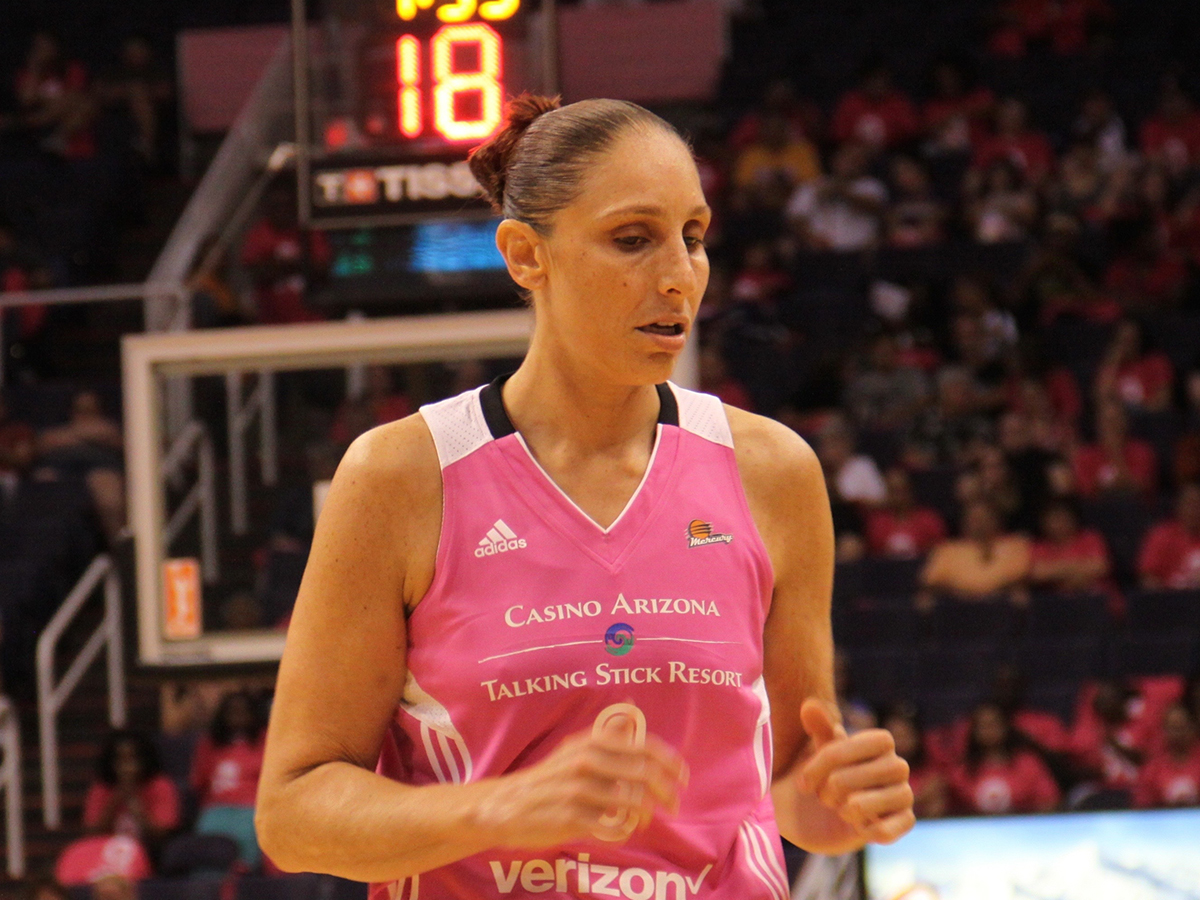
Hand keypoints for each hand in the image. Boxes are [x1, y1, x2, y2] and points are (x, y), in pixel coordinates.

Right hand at [477, 712, 687, 849]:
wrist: (507, 804)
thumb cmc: (549, 778)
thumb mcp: (575, 748)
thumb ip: (606, 735)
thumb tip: (632, 708)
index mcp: (592, 741)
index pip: (645, 748)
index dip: (671, 763)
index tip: (683, 778)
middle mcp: (587, 760)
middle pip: (645, 775)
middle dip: (666, 793)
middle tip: (674, 806)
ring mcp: (580, 789)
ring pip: (633, 803)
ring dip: (645, 815)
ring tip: (643, 821)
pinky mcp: (572, 817)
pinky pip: (613, 826)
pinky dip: (623, 830)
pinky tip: (620, 830)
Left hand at [798, 699, 913, 845]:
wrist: (831, 813)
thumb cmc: (828, 774)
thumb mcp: (819, 751)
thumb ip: (818, 728)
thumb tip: (809, 704)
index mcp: (880, 741)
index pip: (842, 750)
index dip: (820, 765)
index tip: (804, 781)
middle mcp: (898, 764)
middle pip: (845, 780)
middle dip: (826, 792)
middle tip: (827, 796)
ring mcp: (905, 793)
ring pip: (861, 806)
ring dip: (843, 812)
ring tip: (844, 809)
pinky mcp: (906, 820)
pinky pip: (885, 830)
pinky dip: (864, 830)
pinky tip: (861, 826)